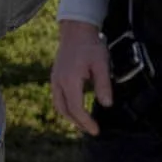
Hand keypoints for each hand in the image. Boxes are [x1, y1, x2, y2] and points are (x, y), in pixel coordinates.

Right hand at [50, 21, 114, 135]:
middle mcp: (58, 82)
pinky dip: (66, 107)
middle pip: (64, 110)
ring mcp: (55, 79)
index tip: (96, 130)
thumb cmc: (90, 46)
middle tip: (91, 130)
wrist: (75, 30)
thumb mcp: (101, 64)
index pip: (76, 109)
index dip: (86, 122)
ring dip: (70, 117)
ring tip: (83, 123)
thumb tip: (107, 104)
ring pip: (58, 105)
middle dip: (78, 123)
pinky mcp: (56, 76)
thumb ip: (103, 85)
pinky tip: (75, 108)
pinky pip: (57, 97)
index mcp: (69, 81)